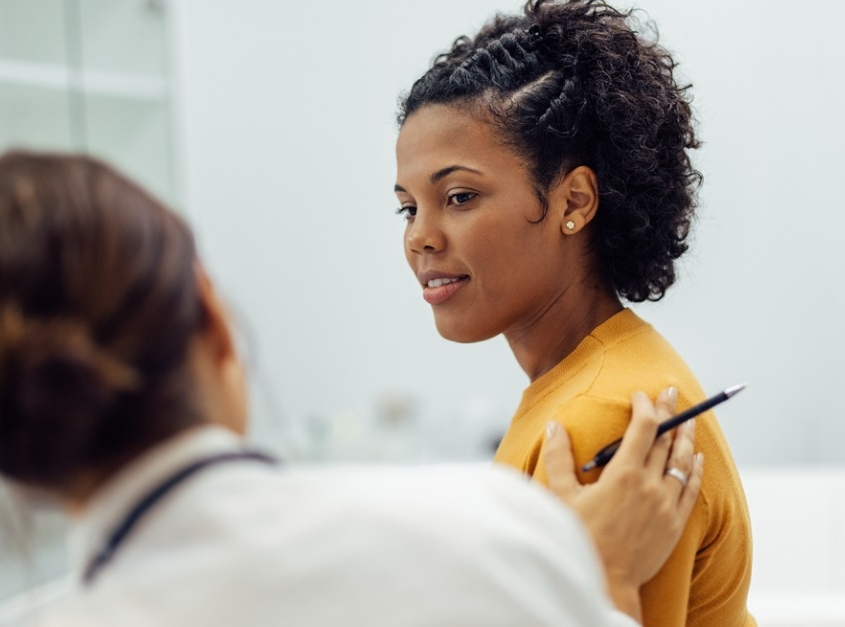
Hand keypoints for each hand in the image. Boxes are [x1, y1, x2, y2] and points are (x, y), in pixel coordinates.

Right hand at [542, 388, 703, 622]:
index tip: (641, 396)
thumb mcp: (561, 495)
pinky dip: (694, 470)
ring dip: (686, 437)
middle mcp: (650, 485)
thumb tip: (554, 426)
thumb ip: (558, 457)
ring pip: (682, 462)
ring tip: (690, 418)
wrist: (607, 581)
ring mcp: (666, 505)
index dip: (645, 407)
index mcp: (624, 474)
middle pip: (665, 440)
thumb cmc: (580, 537)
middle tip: (670, 394)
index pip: (643, 428)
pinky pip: (691, 489)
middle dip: (668, 413)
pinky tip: (696, 457)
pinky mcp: (675, 523)